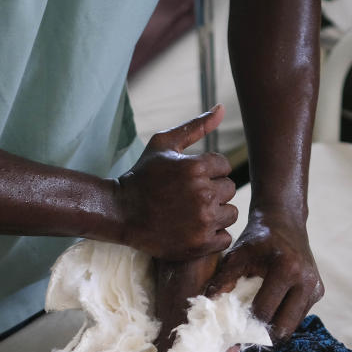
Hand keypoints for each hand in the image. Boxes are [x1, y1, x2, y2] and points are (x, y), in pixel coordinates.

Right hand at [115, 105, 237, 259]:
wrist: (120, 213)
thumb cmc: (142, 176)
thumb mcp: (163, 145)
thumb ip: (195, 126)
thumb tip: (222, 108)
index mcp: (197, 167)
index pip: (224, 166)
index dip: (208, 171)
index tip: (189, 179)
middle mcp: (203, 193)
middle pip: (229, 190)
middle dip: (213, 191)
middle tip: (190, 197)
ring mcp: (203, 221)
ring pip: (230, 214)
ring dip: (216, 214)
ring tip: (193, 213)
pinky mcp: (200, 244)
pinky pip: (225, 237)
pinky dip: (213, 235)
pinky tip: (194, 229)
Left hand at [206, 212, 322, 342]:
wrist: (285, 222)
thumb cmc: (257, 239)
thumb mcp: (237, 255)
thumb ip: (223, 280)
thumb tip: (207, 306)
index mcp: (287, 269)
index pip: (265, 311)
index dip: (246, 325)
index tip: (230, 332)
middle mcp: (306, 280)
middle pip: (284, 327)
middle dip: (263, 336)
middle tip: (243, 337)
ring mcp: (316, 287)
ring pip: (292, 326)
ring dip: (273, 330)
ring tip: (253, 326)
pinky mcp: (319, 292)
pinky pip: (298, 317)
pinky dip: (282, 319)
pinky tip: (268, 313)